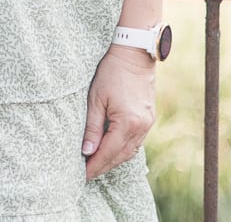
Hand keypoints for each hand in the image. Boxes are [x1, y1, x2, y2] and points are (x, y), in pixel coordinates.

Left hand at [82, 45, 155, 179]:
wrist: (134, 53)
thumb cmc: (111, 72)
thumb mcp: (95, 99)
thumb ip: (92, 128)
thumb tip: (87, 152)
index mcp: (127, 123)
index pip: (108, 153)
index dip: (94, 166)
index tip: (81, 175)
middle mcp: (141, 127)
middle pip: (120, 156)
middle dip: (103, 166)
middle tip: (86, 174)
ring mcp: (147, 123)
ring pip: (129, 151)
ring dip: (113, 160)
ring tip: (96, 164)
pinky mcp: (149, 118)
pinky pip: (135, 141)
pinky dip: (123, 149)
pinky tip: (111, 150)